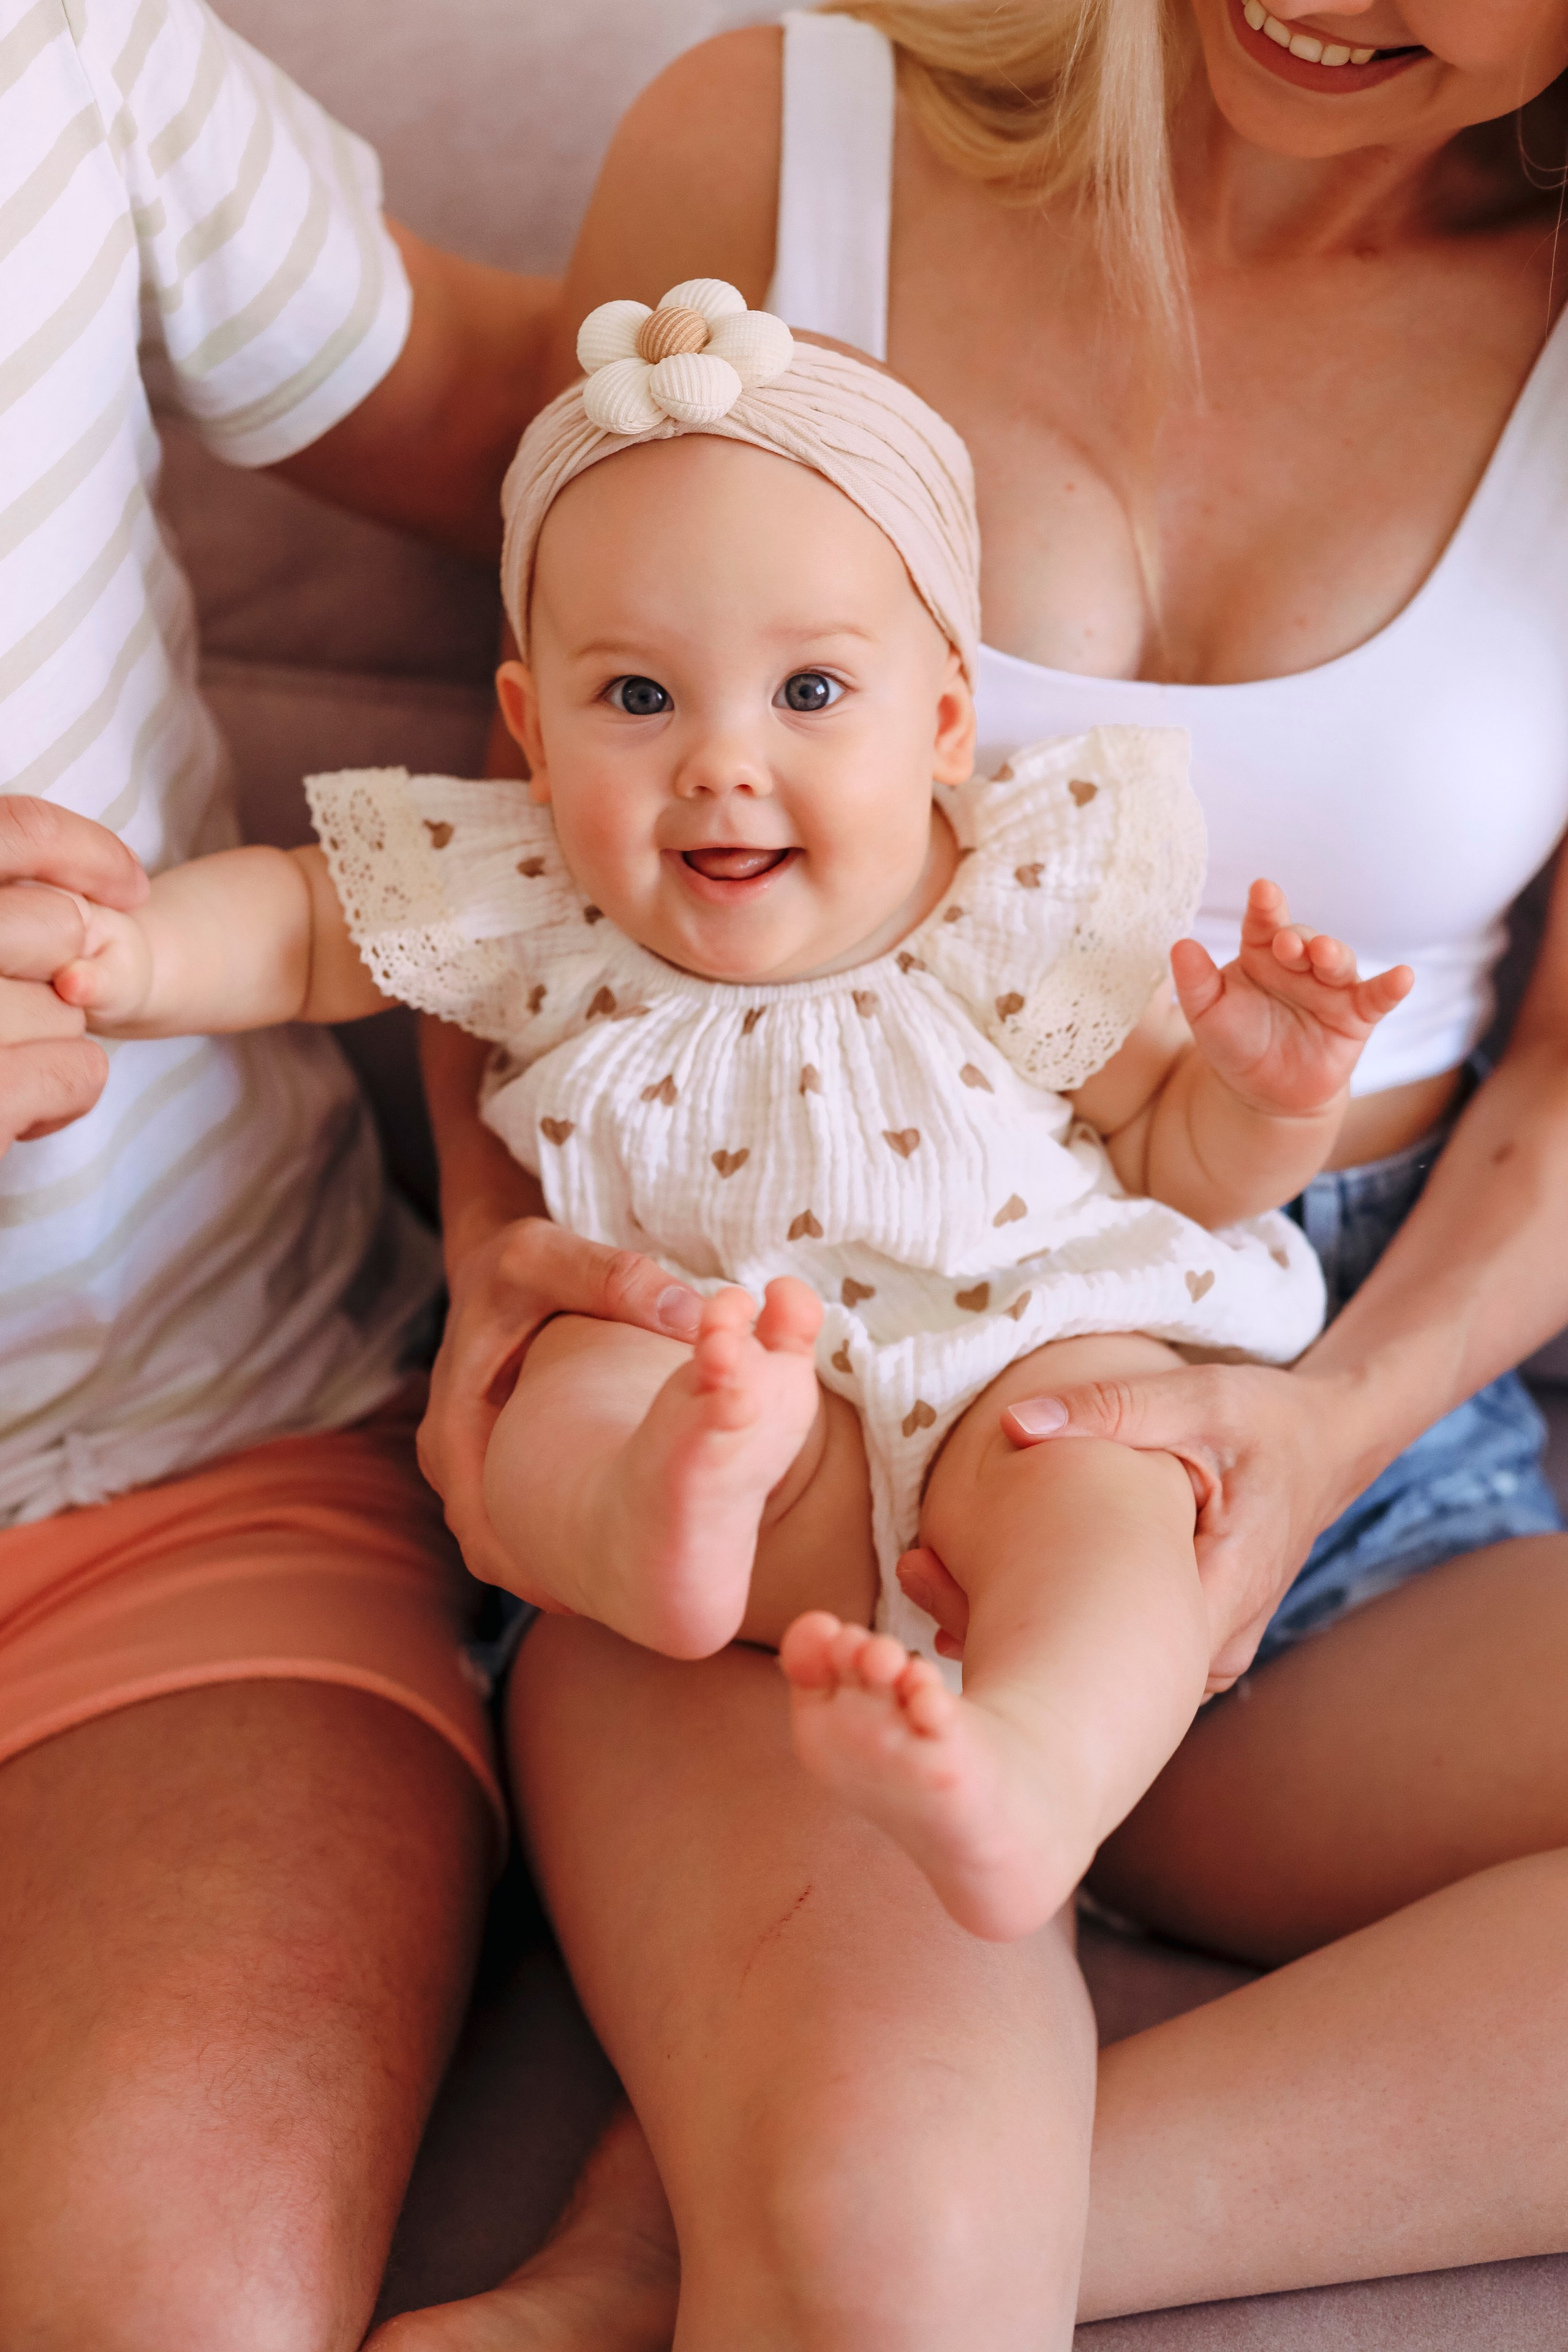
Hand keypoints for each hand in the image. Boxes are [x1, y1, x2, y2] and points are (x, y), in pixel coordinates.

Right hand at [0, 798, 148, 1151]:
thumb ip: (6, 911)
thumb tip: (109, 891)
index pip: (16, 833)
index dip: (87, 852)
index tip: (129, 884)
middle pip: (57, 926)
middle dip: (56, 968)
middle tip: (16, 1005)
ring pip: (68, 1005)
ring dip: (51, 1038)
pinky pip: (79, 1069)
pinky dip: (64, 1092)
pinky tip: (15, 1107)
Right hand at [418, 1217, 702, 1587]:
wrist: (502, 1262)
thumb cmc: (519, 1264)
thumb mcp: (552, 1254)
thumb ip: (615, 1279)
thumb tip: (692, 1315)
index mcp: (453, 1422)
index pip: (480, 1526)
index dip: (530, 1570)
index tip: (587, 1600)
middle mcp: (454, 1454)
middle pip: (495, 1547)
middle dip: (550, 1579)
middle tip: (623, 1609)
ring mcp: (475, 1463)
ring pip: (512, 1538)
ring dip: (558, 1564)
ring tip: (627, 1594)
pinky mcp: (501, 1461)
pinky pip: (527, 1516)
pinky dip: (562, 1536)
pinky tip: (618, 1551)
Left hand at [899, 1358, 1358, 1691]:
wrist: (1329, 1445)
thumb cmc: (1269, 1418)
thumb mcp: (1204, 1397)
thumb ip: (1117, 1411)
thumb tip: (1017, 1425)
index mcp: (1220, 1594)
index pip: (1106, 1637)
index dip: (1015, 1615)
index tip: (936, 1580)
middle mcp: (1212, 1649)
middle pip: (1091, 1661)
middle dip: (999, 1623)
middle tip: (915, 1576)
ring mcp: (1201, 1656)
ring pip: (1096, 1661)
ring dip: (1021, 1626)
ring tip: (929, 1582)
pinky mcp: (1186, 1643)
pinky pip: (1111, 1645)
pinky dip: (1054, 1618)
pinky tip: (986, 1588)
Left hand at [1171, 878, 1411, 1118]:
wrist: (1262, 1094)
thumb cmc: (1234, 1043)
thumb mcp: (1206, 1014)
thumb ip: (1194, 982)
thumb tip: (1179, 945)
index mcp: (1260, 952)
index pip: (1262, 923)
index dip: (1264, 907)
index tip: (1262, 891)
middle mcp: (1298, 963)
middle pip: (1302, 939)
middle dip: (1297, 937)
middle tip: (1286, 943)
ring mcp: (1330, 986)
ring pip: (1338, 961)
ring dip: (1333, 953)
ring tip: (1323, 953)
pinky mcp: (1357, 1015)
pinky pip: (1378, 997)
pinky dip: (1392, 986)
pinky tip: (1404, 976)